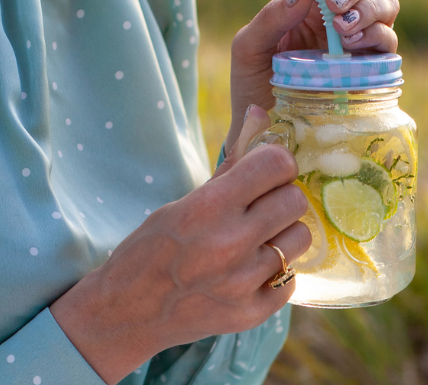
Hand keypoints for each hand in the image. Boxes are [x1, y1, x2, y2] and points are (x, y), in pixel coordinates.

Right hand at [50, 106, 310, 384]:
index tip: (269, 171)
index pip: (276, 165)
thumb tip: (260, 113)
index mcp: (209, 208)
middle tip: (262, 208)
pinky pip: (292, 279)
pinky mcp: (252, 313)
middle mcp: (230, 244)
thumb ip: (230, 167)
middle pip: (295, 200)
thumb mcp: (182, 203)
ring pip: (301, 238)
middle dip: (282, 198)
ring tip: (257, 241)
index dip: (277, 163)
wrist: (126, 313)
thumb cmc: (151, 249)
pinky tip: (252, 271)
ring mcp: (243, 282)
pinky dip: (277, 274)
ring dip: (283, 235)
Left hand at [227, 0, 399, 147]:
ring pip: (385, 8)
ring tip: (343, 30)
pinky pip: (388, 46)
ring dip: (368, 11)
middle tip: (335, 5)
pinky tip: (353, 48)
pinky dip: (376, 38)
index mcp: (310, 9)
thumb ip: (271, 17)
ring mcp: (359, 46)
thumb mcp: (249, 49)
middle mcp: (339, 22)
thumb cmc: (253, 90)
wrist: (265, 135)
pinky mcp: (373, 73)